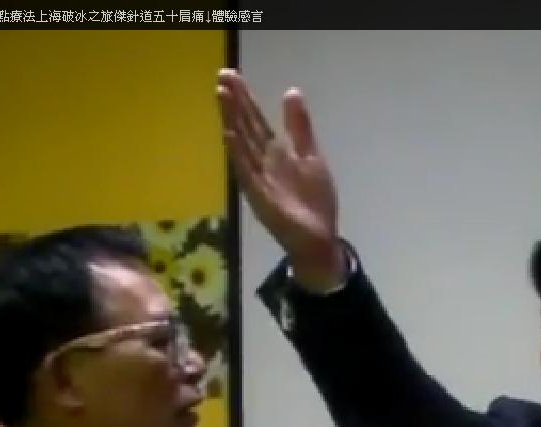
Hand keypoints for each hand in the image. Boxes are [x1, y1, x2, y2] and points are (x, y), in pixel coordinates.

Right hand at [216, 68, 344, 291]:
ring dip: (232, 121)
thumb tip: (290, 91)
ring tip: (222, 96)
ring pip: (243, 144)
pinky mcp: (260, 196)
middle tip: (221, 76)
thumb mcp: (310, 155)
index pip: (256, 120)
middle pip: (246, 127)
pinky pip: (246, 173)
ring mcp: (259, 178)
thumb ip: (299, 127)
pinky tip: (229, 136)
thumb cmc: (313, 199)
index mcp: (275, 152)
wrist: (318, 236)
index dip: (245, 98)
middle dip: (235, 103)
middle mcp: (262, 162)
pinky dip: (237, 155)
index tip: (231, 75)